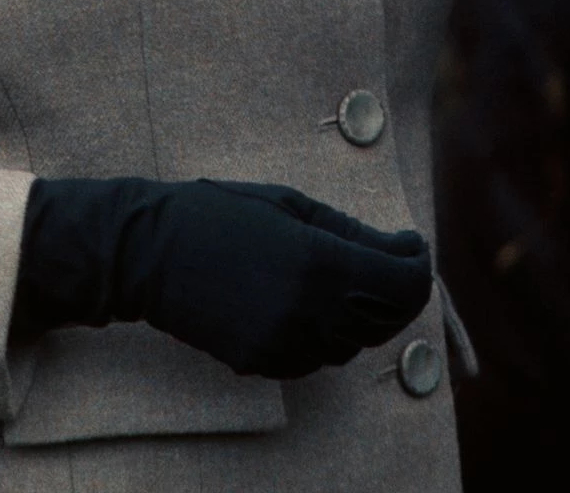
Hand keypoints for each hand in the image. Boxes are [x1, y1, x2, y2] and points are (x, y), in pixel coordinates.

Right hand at [15, 175, 432, 377]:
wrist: (151, 253)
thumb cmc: (220, 213)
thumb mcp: (290, 205)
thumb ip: (350, 232)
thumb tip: (399, 250)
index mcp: (318, 263)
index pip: (402, 284)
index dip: (418, 265)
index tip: (413, 246)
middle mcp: (308, 313)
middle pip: (386, 320)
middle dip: (400, 290)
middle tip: (395, 260)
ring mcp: (285, 345)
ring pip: (354, 344)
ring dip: (366, 313)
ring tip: (352, 276)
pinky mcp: (263, 364)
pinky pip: (318, 357)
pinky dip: (331, 333)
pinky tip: (315, 302)